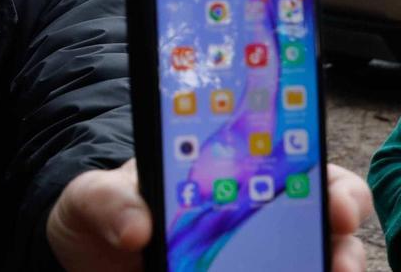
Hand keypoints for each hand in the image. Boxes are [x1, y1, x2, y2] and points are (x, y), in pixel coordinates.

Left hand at [45, 159, 370, 271]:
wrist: (86, 255)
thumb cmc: (98, 213)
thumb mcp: (91, 195)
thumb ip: (107, 199)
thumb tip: (137, 228)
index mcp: (226, 173)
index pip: (295, 165)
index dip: (327, 181)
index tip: (333, 203)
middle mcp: (252, 216)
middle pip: (324, 220)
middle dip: (340, 233)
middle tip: (336, 253)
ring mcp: (250, 258)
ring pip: (311, 262)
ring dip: (323, 267)